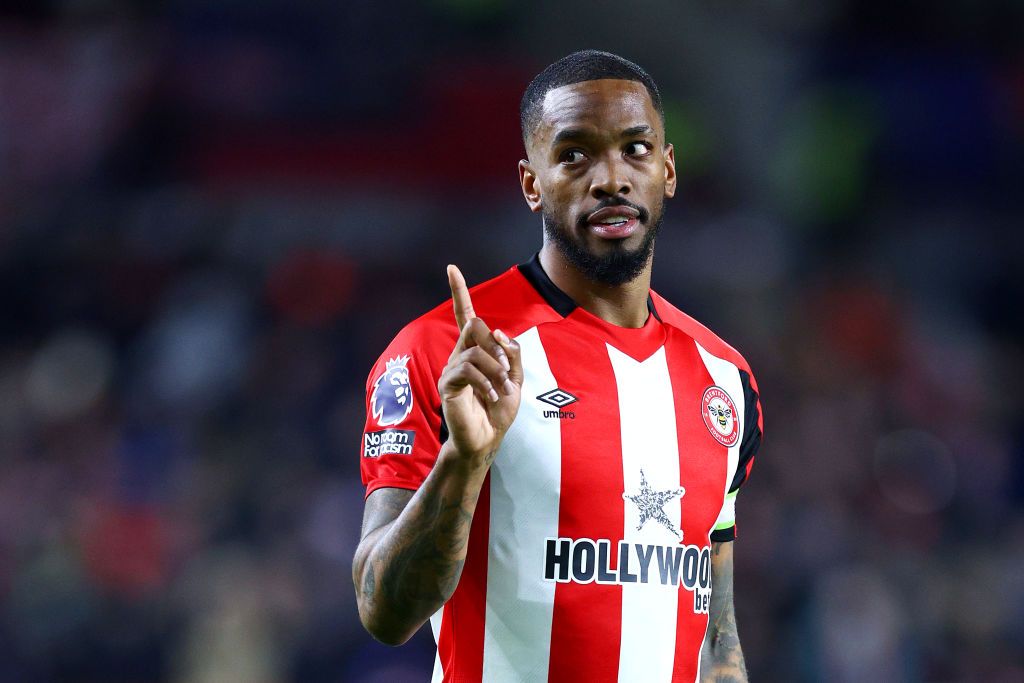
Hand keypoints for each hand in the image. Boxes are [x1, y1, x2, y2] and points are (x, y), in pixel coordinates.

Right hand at [438, 265, 522, 465]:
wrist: (486, 439)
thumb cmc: (498, 410)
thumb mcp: (515, 379)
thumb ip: (512, 354)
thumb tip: (498, 333)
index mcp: (475, 351)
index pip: (466, 316)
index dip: (459, 292)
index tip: (451, 268)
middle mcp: (459, 355)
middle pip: (476, 328)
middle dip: (497, 347)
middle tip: (507, 371)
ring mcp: (451, 369)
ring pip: (474, 351)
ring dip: (495, 369)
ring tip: (502, 390)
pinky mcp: (447, 384)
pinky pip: (466, 369)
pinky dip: (484, 381)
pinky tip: (491, 397)